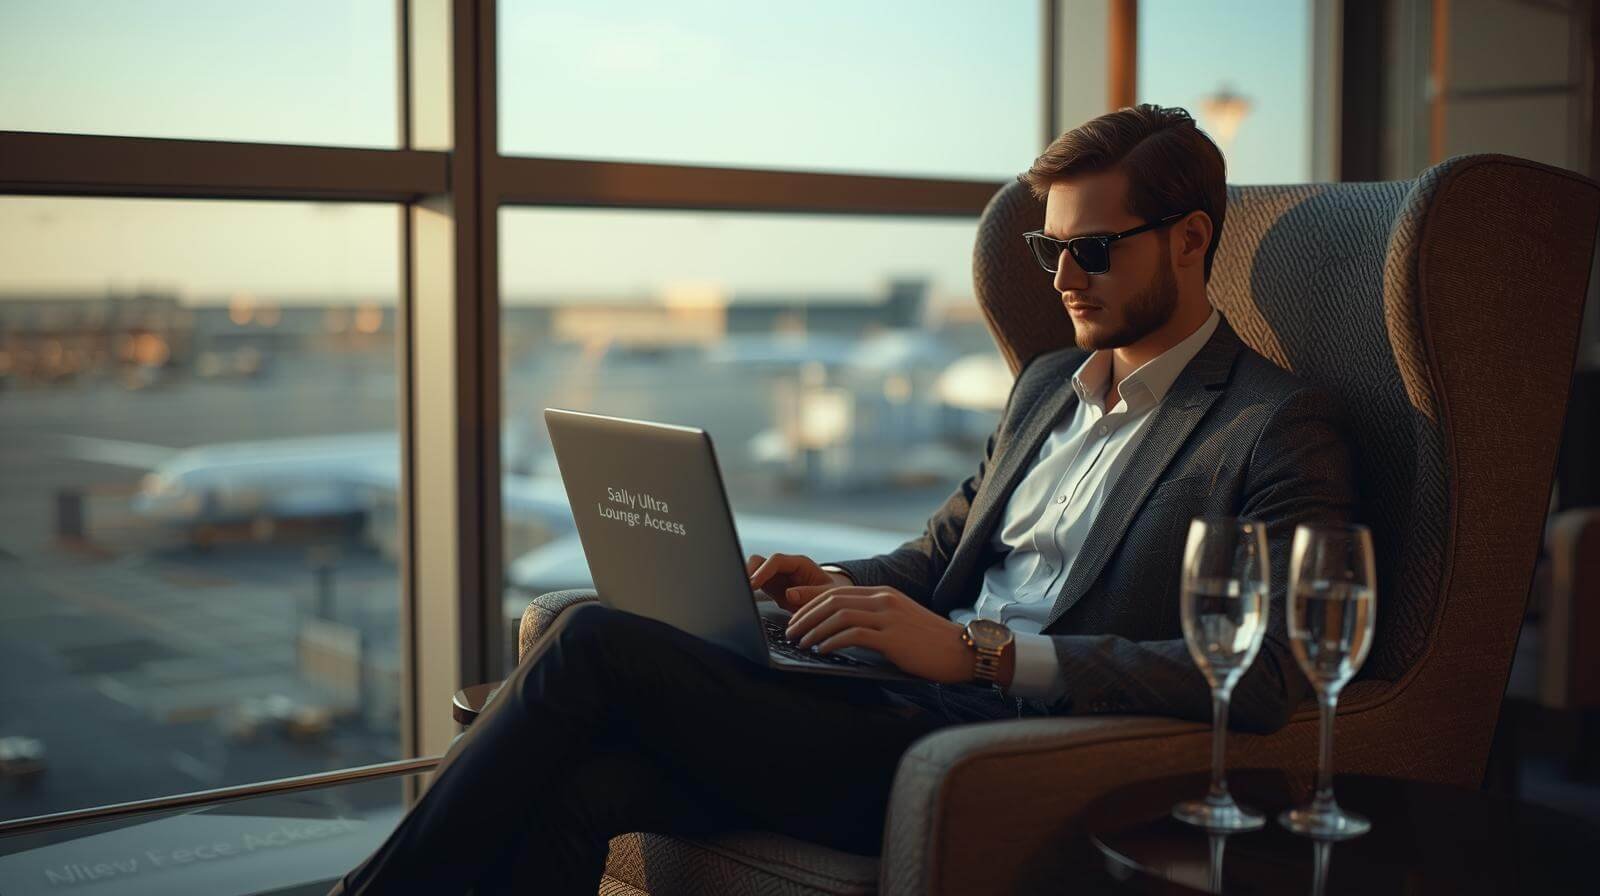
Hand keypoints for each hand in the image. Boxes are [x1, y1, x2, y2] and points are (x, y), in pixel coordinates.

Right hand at [746, 553, 851, 612]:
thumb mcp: (826, 594)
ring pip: (753, 571)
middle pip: (760, 561)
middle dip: (750, 572)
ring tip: (743, 594)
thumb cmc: (831, 595)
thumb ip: (810, 594)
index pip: (776, 560)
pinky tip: (747, 599)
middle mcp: (786, 568)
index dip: (763, 571)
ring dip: (748, 580)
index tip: (753, 584)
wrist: (832, 601)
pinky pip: (755, 584)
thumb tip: (790, 594)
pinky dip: (750, 590)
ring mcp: (777, 577)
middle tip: (743, 589)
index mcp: (800, 564)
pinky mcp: (772, 588)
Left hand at [781, 584, 975, 683]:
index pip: (836, 591)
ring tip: (800, 642)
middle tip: (789, 631)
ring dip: (814, 629)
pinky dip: (832, 641)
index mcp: (883, 594)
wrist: (962, 651)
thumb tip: (843, 630)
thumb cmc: (929, 643)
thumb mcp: (899, 622)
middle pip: (832, 600)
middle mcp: (883, 600)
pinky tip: (822, 650)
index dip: (809, 600)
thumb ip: (874, 620)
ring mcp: (888, 616)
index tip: (791, 611)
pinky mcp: (892, 636)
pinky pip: (853, 634)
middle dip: (805, 615)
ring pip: (838, 615)